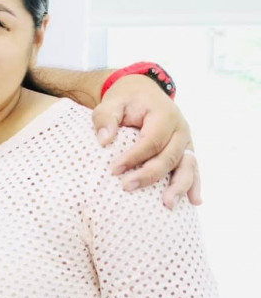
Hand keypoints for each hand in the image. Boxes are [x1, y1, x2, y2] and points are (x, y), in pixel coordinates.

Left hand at [91, 74, 198, 208]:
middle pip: (169, 156)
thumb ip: (105, 117)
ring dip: (179, 186)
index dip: (134, 157)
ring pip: (187, 165)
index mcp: (164, 115)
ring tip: (168, 204)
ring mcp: (186, 141)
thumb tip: (104, 140)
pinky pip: (193, 169)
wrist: (143, 93)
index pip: (151, 140)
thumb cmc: (126, 100)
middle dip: (149, 174)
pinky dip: (194, 185)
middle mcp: (180, 129)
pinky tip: (195, 201)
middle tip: (126, 187)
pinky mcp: (186, 151)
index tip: (113, 170)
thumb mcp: (112, 102)